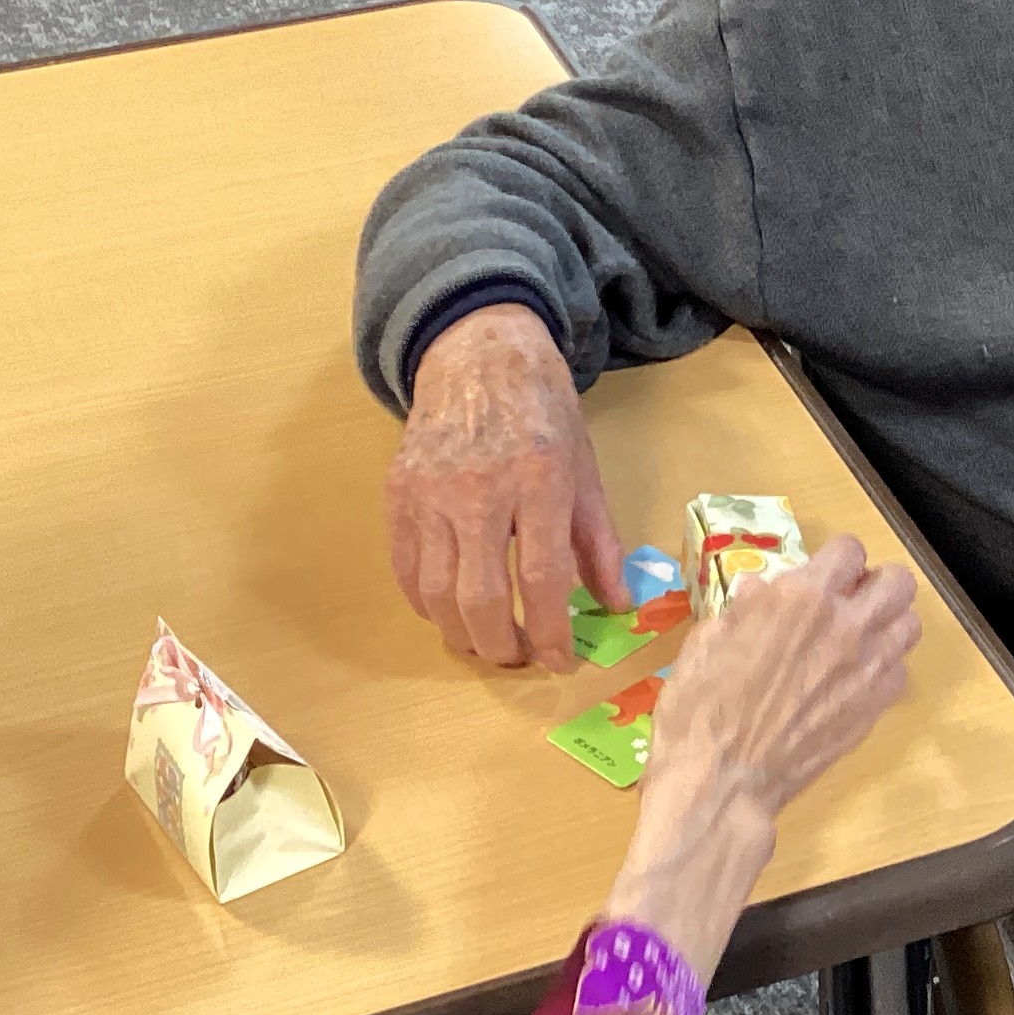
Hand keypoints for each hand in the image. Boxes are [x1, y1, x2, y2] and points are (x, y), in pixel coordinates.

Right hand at [386, 304, 625, 670]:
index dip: (551, 634)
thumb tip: (616, 603)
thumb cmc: (541, 409)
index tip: (560, 661)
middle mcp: (479, 489)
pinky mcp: (397, 494)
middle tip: (519, 660)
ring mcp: (430, 493)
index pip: (542, 580)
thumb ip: (599, 541)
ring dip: (462, 635)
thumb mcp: (585, 468)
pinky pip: (405, 570)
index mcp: (539, 480)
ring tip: (487, 643)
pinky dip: (425, 604)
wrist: (477, 353)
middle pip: (482, 598)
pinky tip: (450, 611)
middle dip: (502, 648)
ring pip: (436, 594)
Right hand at [599, 537, 918, 976]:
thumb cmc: (700, 710)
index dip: (835, 560)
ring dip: (887, 623)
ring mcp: (866, 670)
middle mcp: (845, 627)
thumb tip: (759, 594)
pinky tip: (853, 678)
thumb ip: (742, 611)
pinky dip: (883, 667)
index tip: (820, 575)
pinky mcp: (873, 709)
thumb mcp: (705, 643)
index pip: (849, 551)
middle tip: (850, 600)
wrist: (724, 783)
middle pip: (896, 582)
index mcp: (800, 599)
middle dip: (875, 583)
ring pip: (909, 624)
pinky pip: (899, 671)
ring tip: (859, 636)